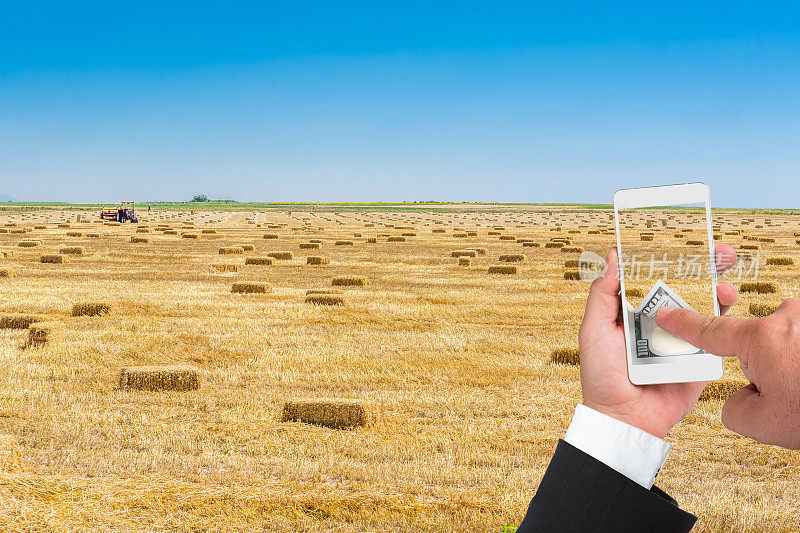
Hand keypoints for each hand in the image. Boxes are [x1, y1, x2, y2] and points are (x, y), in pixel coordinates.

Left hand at [578, 244, 738, 438]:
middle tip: (717, 250)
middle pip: (685, 287)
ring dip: (718, 287)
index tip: (682, 240)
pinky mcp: (698, 358)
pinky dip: (725, 318)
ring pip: (705, 307)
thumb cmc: (601, 375)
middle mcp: (660, 321)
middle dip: (703, 266)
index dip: (669, 259)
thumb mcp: (593, 329)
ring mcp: (681, 339)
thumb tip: (612, 256)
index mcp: (635, 311)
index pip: (654, 278)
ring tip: (724, 275)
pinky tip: (727, 302)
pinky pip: (716, 335)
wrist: (623, 418)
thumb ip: (602, 294)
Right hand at [655, 298, 799, 448]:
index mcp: (761, 339)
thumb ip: (734, 406)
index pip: (709, 331)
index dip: (682, 324)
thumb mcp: (761, 424)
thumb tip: (745, 394)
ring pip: (789, 340)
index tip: (666, 314)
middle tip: (789, 390)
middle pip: (759, 339)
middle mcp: (789, 319)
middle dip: (768, 364)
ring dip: (795, 361)